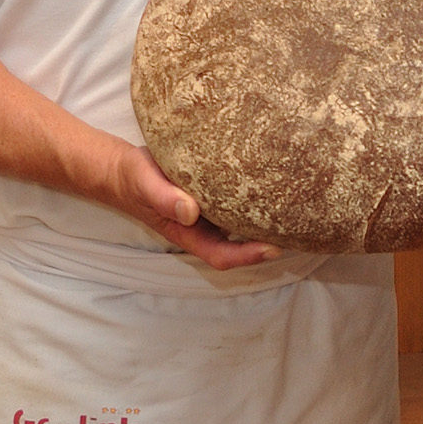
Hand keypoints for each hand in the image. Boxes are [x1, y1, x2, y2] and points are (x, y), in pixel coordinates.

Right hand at [92, 140, 278, 270]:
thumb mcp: (144, 183)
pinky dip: (254, 197)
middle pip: (240, 244)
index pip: (223, 255)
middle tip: (300, 225)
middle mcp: (203, 226)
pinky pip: (237, 200)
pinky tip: (272, 180)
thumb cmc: (132, 178)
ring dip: (265, 220)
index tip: (275, 246)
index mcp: (188, 234)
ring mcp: (209, 211)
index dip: (249, 256)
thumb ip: (164, 198)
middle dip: (268, 240)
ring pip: (242, 223)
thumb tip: (191, 211)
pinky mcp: (212, 192)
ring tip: (295, 205)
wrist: (122, 168)